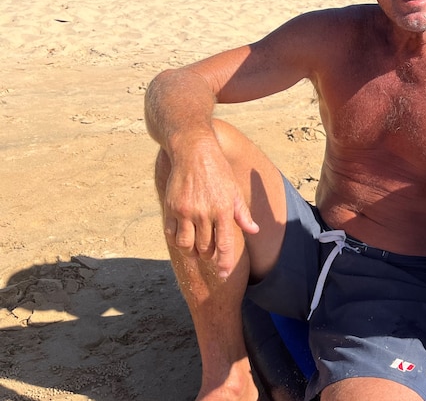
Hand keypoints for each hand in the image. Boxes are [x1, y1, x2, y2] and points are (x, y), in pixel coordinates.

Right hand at [162, 140, 258, 278]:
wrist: (193, 151)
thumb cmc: (218, 170)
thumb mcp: (234, 190)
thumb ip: (242, 213)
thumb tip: (254, 230)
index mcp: (223, 209)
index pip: (224, 244)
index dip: (225, 263)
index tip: (224, 275)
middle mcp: (204, 212)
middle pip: (205, 248)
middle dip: (209, 255)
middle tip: (210, 253)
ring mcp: (185, 211)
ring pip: (187, 245)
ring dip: (192, 251)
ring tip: (196, 248)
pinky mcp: (171, 208)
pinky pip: (172, 234)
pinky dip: (177, 241)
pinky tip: (183, 237)